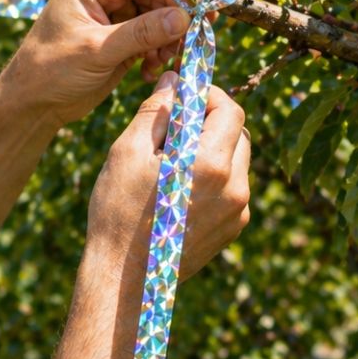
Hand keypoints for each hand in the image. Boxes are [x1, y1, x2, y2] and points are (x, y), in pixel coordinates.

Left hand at [0, 0, 195, 127]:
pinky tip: (147, 70)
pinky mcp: (120, 37)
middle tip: (191, 41)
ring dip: (167, 40)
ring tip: (163, 61)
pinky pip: (151, 37)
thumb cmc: (52, 70)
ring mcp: (113, 14)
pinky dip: (156, 53)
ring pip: (158, 17)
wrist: (33, 103)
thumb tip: (184, 17)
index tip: (198, 12)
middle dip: (174, 19)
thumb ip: (141, 33)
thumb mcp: (98, 50)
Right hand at [86, 72, 250, 281]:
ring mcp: (238, 211)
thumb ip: (157, 111)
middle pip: (238, 133)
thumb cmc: (119, 212)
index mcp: (210, 163)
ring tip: (174, 162)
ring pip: (237, 161)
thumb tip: (174, 81)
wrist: (125, 277)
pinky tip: (180, 190)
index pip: (230, 110)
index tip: (185, 97)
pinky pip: (233, 188)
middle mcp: (235, 187)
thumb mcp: (128, 152)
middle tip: (176, 127)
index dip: (209, 96)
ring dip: (213, 149)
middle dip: (211, 122)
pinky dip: (214, 178)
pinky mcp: (233, 228)